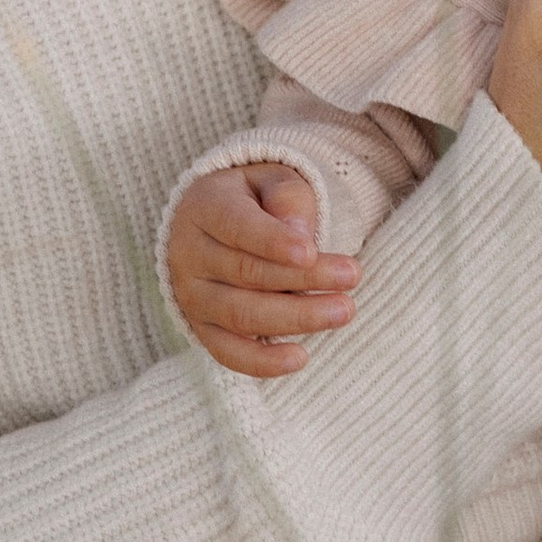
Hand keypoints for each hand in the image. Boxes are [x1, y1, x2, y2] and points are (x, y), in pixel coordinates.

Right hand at [165, 163, 357, 380]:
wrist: (215, 224)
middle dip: (303, 278)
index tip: (311, 251)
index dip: (273, 242)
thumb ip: (288, 198)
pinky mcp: (202, 328)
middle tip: (352, 276)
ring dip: (295, 317)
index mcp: (203, 208)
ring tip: (342, 310)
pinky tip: (300, 358)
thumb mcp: (273, 179)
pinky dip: (262, 362)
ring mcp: (192, 296)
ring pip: (241, 314)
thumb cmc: (255, 200)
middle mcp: (189, 254)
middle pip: (246, 273)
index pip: (236, 227)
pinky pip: (228, 352)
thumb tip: (300, 236)